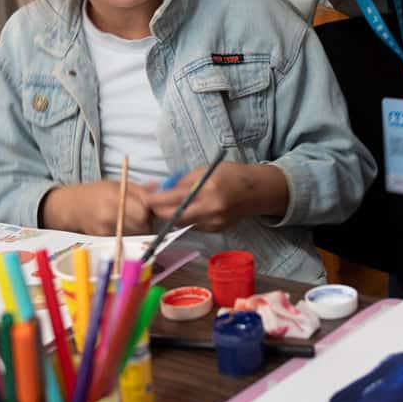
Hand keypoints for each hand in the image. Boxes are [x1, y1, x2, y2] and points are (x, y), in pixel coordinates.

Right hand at [42, 181, 153, 236]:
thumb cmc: (96, 193)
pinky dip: (130, 235)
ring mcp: (105, 230)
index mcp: (113, 196)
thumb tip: (161, 192)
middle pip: (142, 225)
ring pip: (136, 235)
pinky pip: (126, 240)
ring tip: (132, 219)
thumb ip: (140, 190)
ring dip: (140, 229)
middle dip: (147, 220)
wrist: (71, 207)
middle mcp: (108, 215)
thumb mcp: (117, 184)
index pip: (142, 211)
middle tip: (142, 214)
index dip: (149, 209)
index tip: (148, 206)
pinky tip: (123, 227)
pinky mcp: (104, 240)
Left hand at [144, 163, 287, 233]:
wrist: (257, 191)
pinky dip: (187, 218)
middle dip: (160, 211)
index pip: (175, 199)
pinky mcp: (217, 230)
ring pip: (183, 223)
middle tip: (151, 204)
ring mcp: (215, 223)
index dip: (157, 200)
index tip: (145, 198)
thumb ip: (182, 181)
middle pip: (176, 217)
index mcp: (209, 190)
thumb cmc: (231, 175)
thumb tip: (159, 189)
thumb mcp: (205, 171)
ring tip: (170, 204)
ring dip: (173, 215)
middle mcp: (212, 209)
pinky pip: (194, 226)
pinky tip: (191, 209)